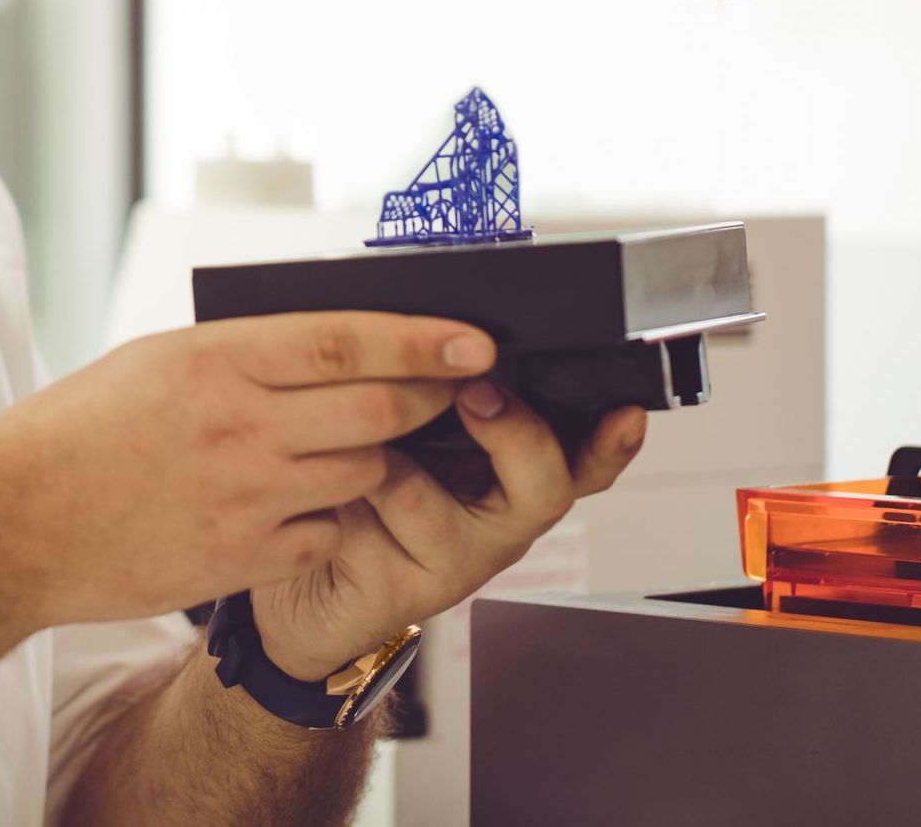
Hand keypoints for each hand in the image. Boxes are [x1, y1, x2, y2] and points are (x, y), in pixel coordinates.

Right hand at [0, 312, 496, 627]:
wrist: (9, 527)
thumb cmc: (79, 432)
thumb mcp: (157, 361)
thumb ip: (244, 354)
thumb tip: (329, 347)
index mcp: (216, 360)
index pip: (346, 339)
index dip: (422, 339)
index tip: (475, 339)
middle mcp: (239, 425)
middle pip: (378, 410)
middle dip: (428, 400)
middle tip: (451, 392)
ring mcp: (245, 496)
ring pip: (364, 473)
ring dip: (380, 460)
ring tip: (366, 449)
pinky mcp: (241, 557)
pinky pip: (326, 532)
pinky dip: (332, 516)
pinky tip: (307, 504)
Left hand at [250, 381, 646, 680]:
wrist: (292, 576)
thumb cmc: (354, 486)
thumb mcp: (404, 426)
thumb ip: (439, 389)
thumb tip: (452, 334)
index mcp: (507, 475)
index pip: (584, 458)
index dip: (613, 441)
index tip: (628, 412)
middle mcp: (494, 520)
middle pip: (548, 488)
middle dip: (519, 434)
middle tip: (478, 392)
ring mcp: (455, 561)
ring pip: (453, 510)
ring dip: (402, 457)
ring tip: (362, 431)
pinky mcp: (407, 588)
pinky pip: (391, 518)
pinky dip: (361, 480)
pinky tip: (333, 471)